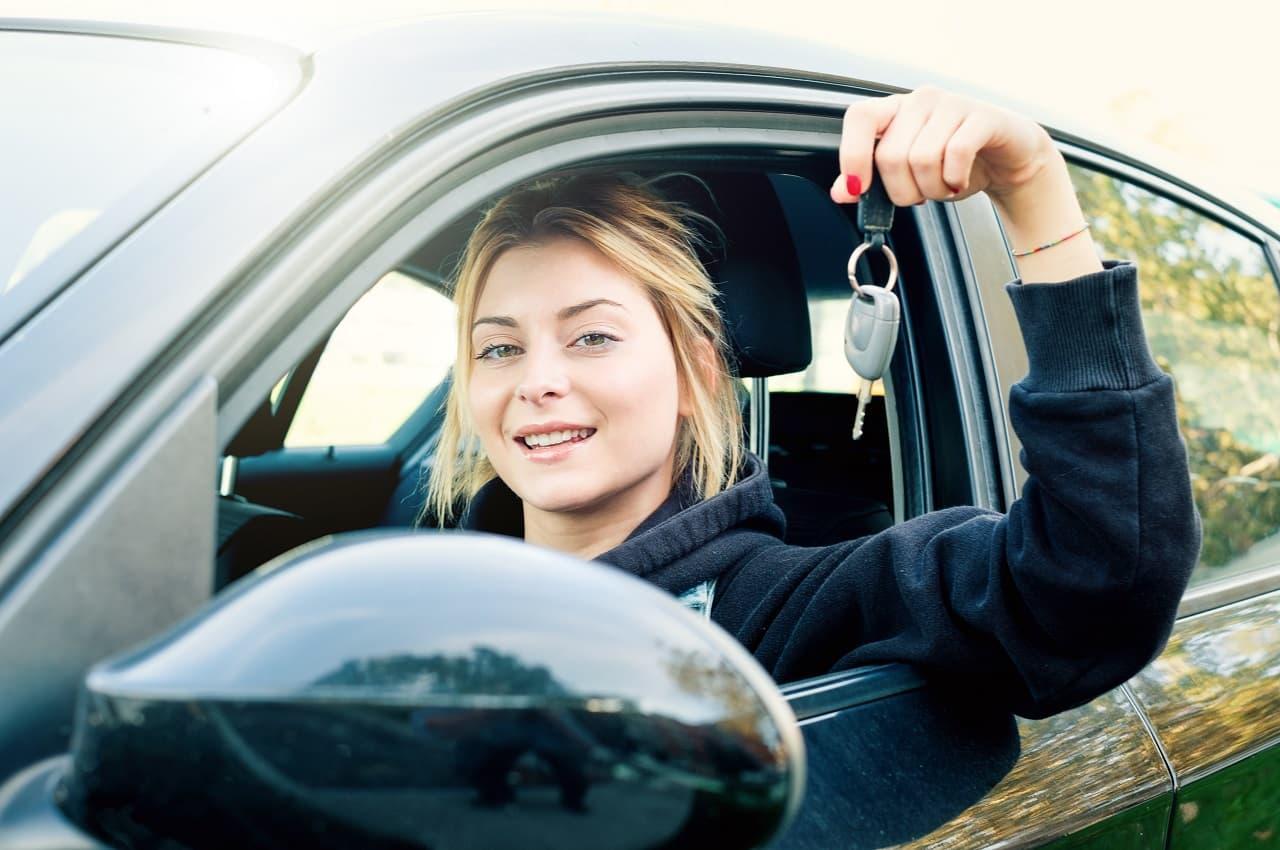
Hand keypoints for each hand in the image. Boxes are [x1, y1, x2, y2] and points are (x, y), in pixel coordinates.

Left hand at [831, 85, 1103, 282]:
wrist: (1007, 158)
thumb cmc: (953, 163)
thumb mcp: (907, 176)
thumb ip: (872, 181)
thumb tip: (840, 191)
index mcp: (896, 110)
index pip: (859, 117)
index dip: (852, 154)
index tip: (859, 188)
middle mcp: (921, 101)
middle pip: (891, 155)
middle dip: (903, 191)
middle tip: (921, 194)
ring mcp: (952, 104)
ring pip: (922, 159)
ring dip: (932, 189)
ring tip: (944, 187)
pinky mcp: (983, 116)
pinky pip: (956, 154)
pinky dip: (955, 180)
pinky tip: (959, 182)